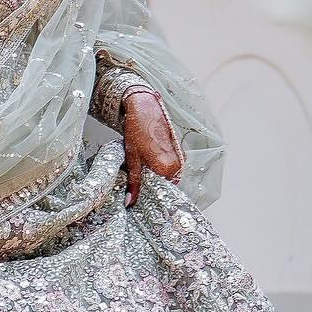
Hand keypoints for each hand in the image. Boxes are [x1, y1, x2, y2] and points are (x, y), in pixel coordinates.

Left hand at [123, 89, 182, 206]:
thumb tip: (129, 203)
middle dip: (154, 187)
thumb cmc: (137, 131)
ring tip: (144, 173)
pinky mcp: (180, 152)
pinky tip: (150, 164)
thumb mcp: (132, 159)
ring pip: (170, 176)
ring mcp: (181, 157)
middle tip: (139, 187)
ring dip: (158, 177)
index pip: (162, 192)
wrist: (145, 108)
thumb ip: (134, 182)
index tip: (140, 198)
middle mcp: (179, 164)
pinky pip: (172, 167)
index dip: (150, 195)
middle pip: (167, 185)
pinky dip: (162, 169)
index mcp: (168, 168)